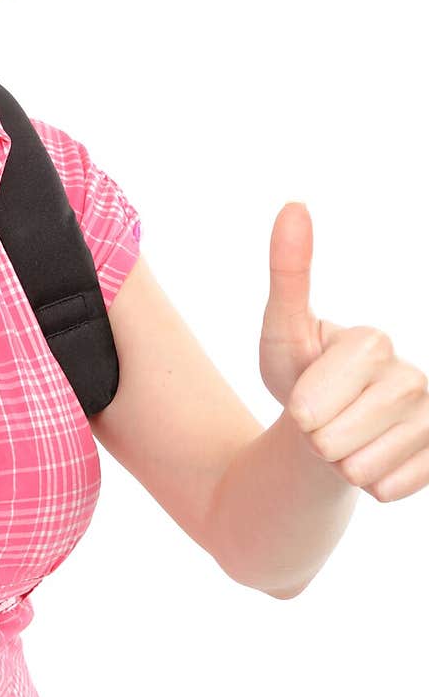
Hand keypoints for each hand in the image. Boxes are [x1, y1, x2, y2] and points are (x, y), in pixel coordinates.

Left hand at [259, 202, 428, 500]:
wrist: (330, 426)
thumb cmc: (301, 373)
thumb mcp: (284, 328)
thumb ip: (289, 272)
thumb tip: (294, 204)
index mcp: (372, 340)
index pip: (308, 409)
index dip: (297, 412)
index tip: (306, 396)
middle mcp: (412, 374)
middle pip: (332, 442)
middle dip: (316, 440)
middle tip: (326, 419)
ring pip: (360, 471)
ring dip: (342, 464)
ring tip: (348, 436)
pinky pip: (388, 491)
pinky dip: (370, 484)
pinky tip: (373, 457)